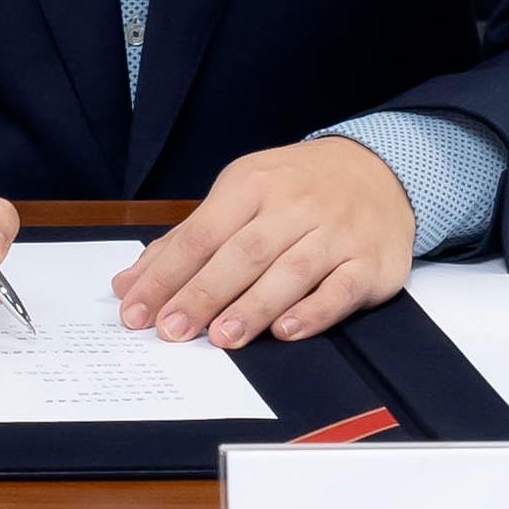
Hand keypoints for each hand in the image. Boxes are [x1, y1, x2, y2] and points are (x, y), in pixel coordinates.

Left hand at [121, 135, 418, 347]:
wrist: (378, 170)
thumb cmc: (296, 190)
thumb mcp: (238, 197)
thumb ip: (185, 242)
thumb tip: (129, 285)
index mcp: (251, 186)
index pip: (200, 235)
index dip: (166, 275)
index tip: (137, 312)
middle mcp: (294, 206)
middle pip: (243, 254)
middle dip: (203, 294)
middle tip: (172, 330)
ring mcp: (335, 233)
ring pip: (291, 272)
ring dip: (254, 306)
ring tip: (222, 338)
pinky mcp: (369, 261)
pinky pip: (341, 288)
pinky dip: (313, 310)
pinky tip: (286, 331)